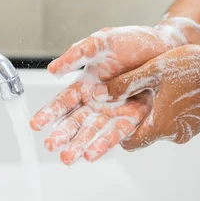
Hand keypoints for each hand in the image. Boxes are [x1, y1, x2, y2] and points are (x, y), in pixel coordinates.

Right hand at [30, 16, 199, 164]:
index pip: (63, 102)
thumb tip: (52, 70)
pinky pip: (117, 132)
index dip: (49, 113)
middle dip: (62, 134)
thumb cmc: (131, 42)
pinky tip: (93, 154)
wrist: (163, 45)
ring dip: (80, 145)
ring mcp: (114, 111)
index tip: (35, 124)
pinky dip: (104, 144)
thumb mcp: (100, 42)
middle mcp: (97, 102)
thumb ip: (77, 54)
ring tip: (68, 158)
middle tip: (50, 145)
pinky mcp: (133, 117)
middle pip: (75, 121)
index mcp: (86, 84)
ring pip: (93, 131)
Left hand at [91, 42, 199, 150]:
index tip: (114, 119)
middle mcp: (175, 134)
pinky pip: (178, 123)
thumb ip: (123, 85)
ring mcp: (189, 131)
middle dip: (137, 119)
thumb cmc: (194, 67)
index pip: (129, 142)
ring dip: (155, 114)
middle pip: (145, 135)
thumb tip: (99, 94)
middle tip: (134, 99)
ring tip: (156, 91)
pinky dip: (171, 112)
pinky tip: (173, 92)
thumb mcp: (152, 71)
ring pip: (162, 128)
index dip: (118, 131)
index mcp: (160, 126)